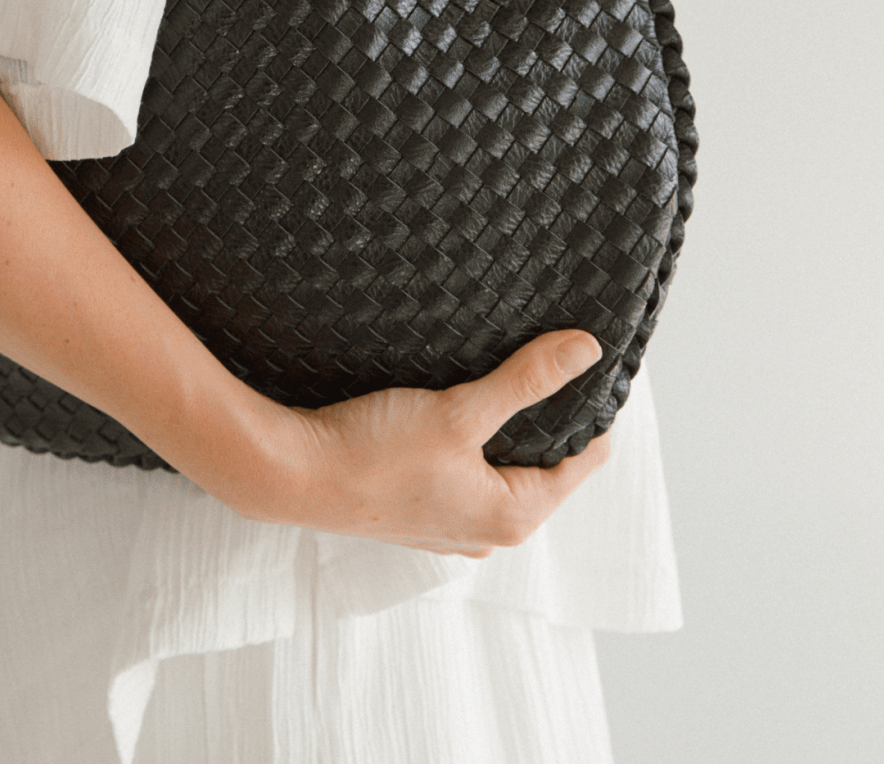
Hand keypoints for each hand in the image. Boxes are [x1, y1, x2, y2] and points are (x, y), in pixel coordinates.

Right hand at [243, 331, 612, 556]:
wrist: (295, 476)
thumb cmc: (375, 453)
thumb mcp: (460, 410)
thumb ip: (525, 382)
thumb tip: (586, 352)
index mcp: (513, 516)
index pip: (584, 461)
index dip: (589, 410)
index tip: (585, 363)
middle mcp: (488, 532)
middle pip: (543, 465)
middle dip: (544, 416)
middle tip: (541, 357)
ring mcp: (452, 527)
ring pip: (500, 468)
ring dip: (501, 428)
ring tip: (496, 376)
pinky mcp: (419, 513)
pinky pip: (465, 474)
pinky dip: (468, 442)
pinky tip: (450, 407)